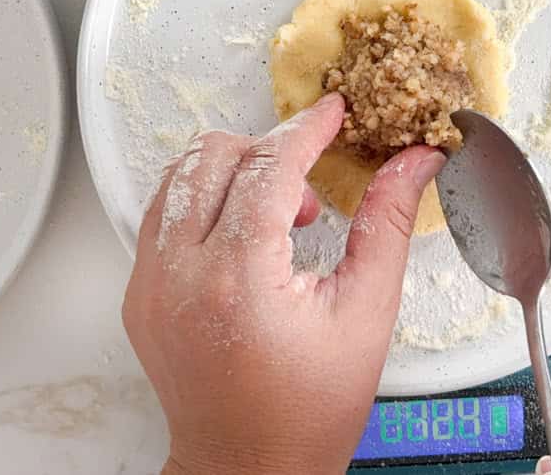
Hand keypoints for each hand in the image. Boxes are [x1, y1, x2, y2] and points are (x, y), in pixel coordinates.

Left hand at [123, 93, 446, 474]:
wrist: (246, 469)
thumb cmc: (307, 411)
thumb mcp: (366, 314)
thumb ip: (388, 225)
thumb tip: (412, 162)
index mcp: (239, 277)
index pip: (270, 166)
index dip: (308, 129)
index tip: (334, 111)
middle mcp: (180, 273)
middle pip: (215, 156)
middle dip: (269, 152)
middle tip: (310, 189)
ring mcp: (150, 283)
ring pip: (180, 177)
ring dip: (232, 175)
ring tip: (277, 218)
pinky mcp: (138, 293)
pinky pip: (162, 214)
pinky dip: (204, 204)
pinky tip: (242, 237)